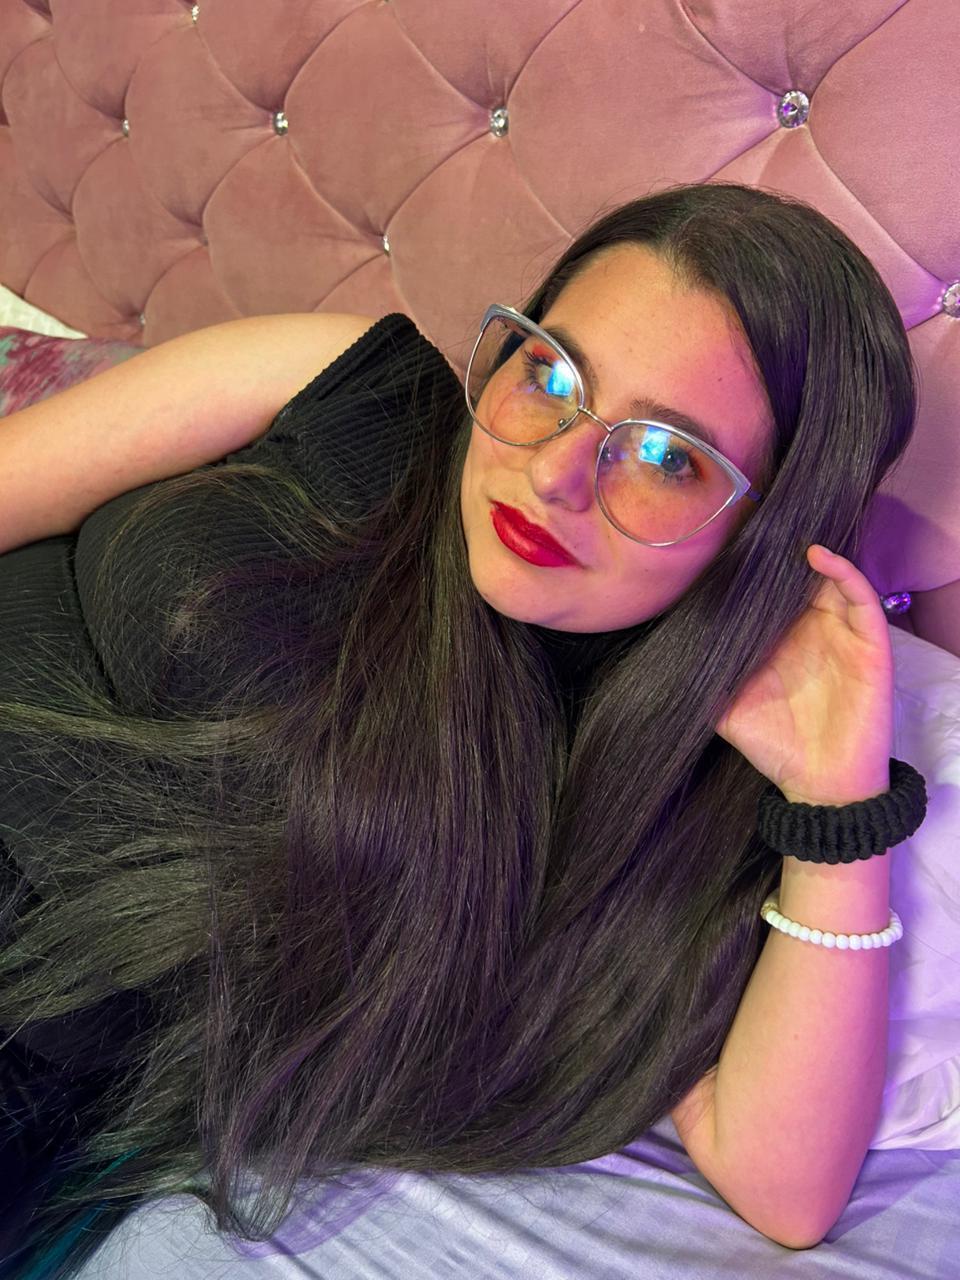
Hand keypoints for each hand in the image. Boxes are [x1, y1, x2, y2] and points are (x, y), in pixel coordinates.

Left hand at [714, 545, 894, 805]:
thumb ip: (701, 680)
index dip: (749, 571)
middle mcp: (812, 630)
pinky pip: (862, 597)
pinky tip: (817, 556)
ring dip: (809, 555)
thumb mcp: (725, 709)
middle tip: (751, 527)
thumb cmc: (775, 745)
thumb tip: (656, 660)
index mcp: (779, 640)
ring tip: (783, 535)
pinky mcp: (870, 643)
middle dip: (777, 554)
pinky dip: (843, 571)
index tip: (722, 546)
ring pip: (830, 578)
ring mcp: (842, 633)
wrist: (818, 783)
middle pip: (797, 579)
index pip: (766, 593)